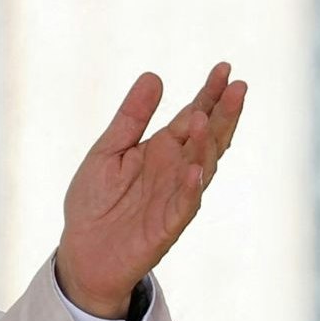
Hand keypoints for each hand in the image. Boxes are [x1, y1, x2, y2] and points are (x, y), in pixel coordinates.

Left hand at [54, 64, 245, 319]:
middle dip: (223, 114)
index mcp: (163, 149)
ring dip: (205, 145)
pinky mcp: (167, 227)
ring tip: (204, 119)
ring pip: (201, 168)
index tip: (225, 68)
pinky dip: (190, 189)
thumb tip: (154, 75)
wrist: (82, 252)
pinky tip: (195, 170)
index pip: (194, 115)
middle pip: (207, 138)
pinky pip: (184, 206)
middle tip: (237, 87)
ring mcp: (175, 198)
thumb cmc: (95, 201)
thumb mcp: (108, 150)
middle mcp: (176, 170)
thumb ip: (131, 117)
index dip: (210, 94)